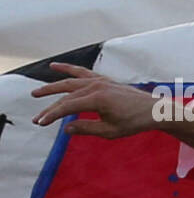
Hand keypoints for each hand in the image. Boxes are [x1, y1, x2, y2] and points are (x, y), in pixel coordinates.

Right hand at [30, 63, 159, 138]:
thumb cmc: (135, 122)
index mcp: (98, 99)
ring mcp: (100, 81)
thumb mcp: (111, 131)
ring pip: (70, 82)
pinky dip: (68, 69)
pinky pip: (82, 72)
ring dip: (52, 87)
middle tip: (36, 117)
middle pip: (66, 95)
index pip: (67, 106)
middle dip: (49, 106)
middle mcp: (97, 86)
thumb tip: (65, 128)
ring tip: (36, 93)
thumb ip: (87, 128)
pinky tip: (55, 66)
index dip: (52, 115)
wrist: (154, 110)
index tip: (40, 123)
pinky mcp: (104, 80)